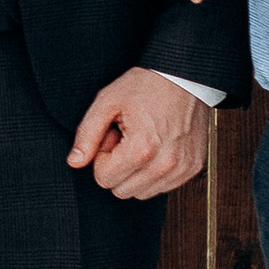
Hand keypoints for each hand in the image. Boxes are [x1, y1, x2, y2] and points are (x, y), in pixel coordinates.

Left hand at [68, 65, 208, 199]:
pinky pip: (163, 187)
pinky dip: (155, 173)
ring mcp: (182, 168)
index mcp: (141, 148)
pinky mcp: (192, 167)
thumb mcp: (108, 102)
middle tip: (126, 138)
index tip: (112, 136)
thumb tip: (75, 161)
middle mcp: (165, 164)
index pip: (104, 179)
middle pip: (122, 191)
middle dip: (118, 167)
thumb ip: (87, 134)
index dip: (102, 157)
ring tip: (142, 142)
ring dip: (136, 173)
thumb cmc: (147, 85)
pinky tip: (157, 147)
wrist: (185, 76)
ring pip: (142, 193)